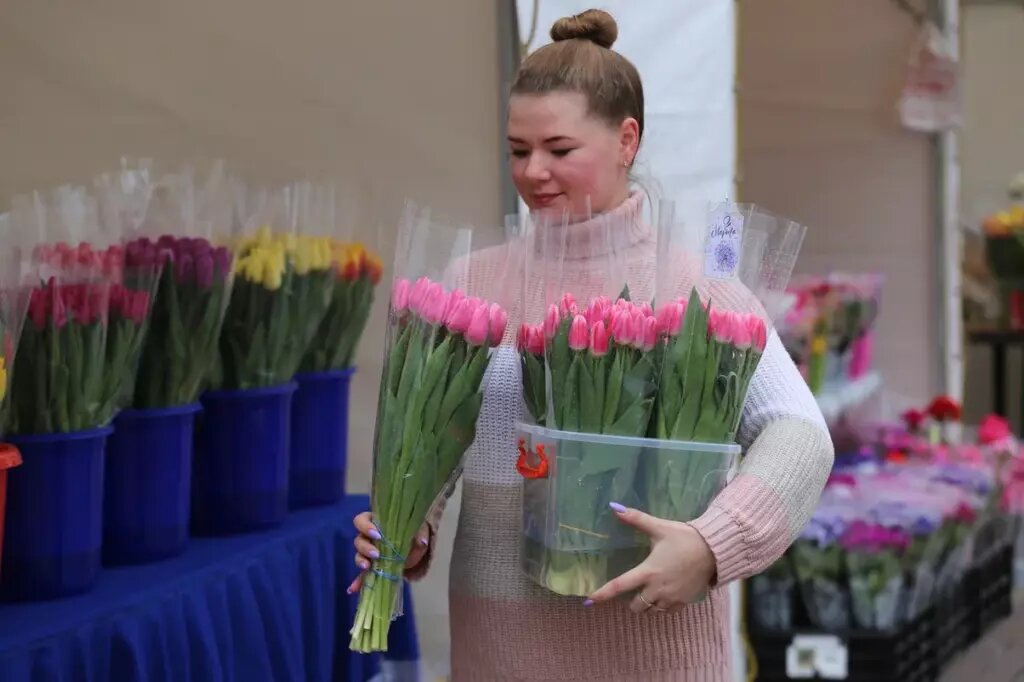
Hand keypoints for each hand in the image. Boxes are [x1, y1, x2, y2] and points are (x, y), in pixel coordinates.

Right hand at [347, 512, 429, 593]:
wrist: (415, 548)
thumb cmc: (414, 532)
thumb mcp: (419, 530)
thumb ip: (420, 533)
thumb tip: (421, 542)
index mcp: (377, 522)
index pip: (362, 520)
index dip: (365, 526)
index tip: (377, 535)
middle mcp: (369, 537)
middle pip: (359, 540)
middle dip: (365, 547)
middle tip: (377, 554)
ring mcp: (369, 552)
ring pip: (359, 555)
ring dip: (361, 561)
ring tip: (368, 567)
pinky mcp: (373, 567)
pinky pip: (362, 574)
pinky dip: (358, 581)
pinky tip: (353, 588)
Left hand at [586, 504, 715, 613]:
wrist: (714, 550)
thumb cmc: (684, 537)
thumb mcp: (658, 527)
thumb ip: (635, 518)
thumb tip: (614, 507)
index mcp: (648, 571)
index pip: (620, 586)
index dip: (602, 594)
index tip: (589, 600)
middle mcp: (657, 589)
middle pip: (636, 606)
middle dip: (632, 600)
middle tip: (637, 587)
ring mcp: (671, 598)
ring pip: (651, 611)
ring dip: (648, 604)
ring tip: (651, 590)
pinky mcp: (684, 602)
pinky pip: (667, 611)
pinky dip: (663, 606)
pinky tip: (666, 593)